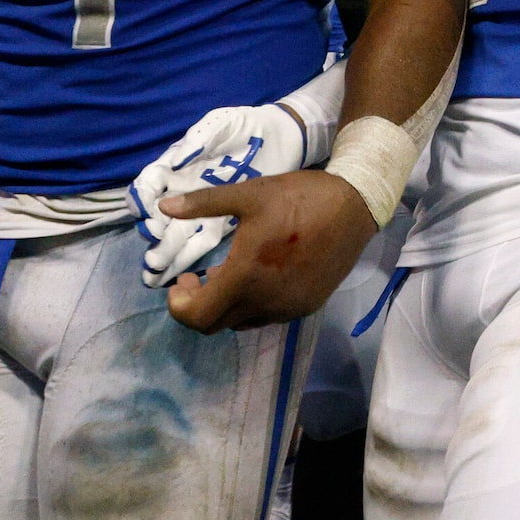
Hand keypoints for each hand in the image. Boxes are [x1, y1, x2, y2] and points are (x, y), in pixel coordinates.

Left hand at [159, 170, 379, 332]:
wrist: (356, 205)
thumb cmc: (300, 198)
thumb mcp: (249, 194)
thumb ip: (203, 203)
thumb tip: (162, 206)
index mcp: (245, 277)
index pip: (197, 317)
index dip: (179, 306)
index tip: (181, 280)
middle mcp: (265, 302)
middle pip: (215, 325)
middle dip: (199, 304)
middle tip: (198, 277)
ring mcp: (288, 308)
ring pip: (242, 322)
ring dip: (227, 304)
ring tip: (230, 273)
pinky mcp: (307, 306)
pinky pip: (267, 316)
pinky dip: (253, 303)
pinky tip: (260, 275)